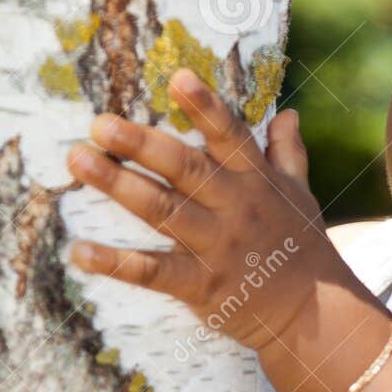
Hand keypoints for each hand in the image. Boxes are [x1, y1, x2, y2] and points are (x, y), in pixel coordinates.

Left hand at [65, 68, 335, 350]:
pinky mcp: (199, 285)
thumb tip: (288, 113)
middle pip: (184, 169)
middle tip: (100, 123)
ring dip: (118, 185)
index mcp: (255, 181)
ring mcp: (214, 247)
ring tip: (79, 160)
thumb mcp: (301, 196)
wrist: (312, 314)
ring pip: (162, 210)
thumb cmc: (302, 249)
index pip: (229, 136)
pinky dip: (116, 264)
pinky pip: (152, 272)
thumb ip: (289, 153)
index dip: (205, 107)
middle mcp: (233, 208)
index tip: (177, 77)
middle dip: (141, 144)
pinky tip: (80, 252)